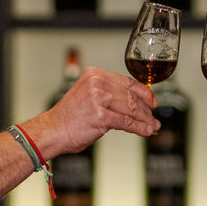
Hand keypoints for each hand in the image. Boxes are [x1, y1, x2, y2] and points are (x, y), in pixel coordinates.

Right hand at [24, 66, 158, 154]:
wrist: (53, 130)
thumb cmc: (71, 117)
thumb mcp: (90, 96)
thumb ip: (110, 95)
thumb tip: (135, 103)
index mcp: (95, 74)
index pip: (127, 81)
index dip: (143, 92)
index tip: (152, 101)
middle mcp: (97, 83)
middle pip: (131, 95)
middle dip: (146, 109)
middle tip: (153, 118)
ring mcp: (98, 99)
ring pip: (131, 108)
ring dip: (145, 119)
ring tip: (152, 126)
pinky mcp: (100, 116)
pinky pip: (126, 122)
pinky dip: (138, 127)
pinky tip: (145, 131)